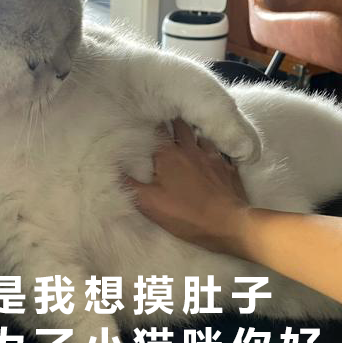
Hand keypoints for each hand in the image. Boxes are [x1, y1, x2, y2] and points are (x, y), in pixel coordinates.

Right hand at [125, 119, 250, 254]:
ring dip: (192, 133)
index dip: (148, 124)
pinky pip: (218, 150)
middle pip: (180, 126)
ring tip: (186, 133)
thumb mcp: (149, 203)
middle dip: (171, 121)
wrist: (229, 223)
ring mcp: (211, 156)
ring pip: (200, 135)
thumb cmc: (186, 214)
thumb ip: (129, 184)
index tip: (141, 119)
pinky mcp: (227, 167)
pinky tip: (210, 153)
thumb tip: (112, 168)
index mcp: (169, 155)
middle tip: (164, 118)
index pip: (156, 131)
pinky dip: (211, 148)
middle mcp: (190, 149)